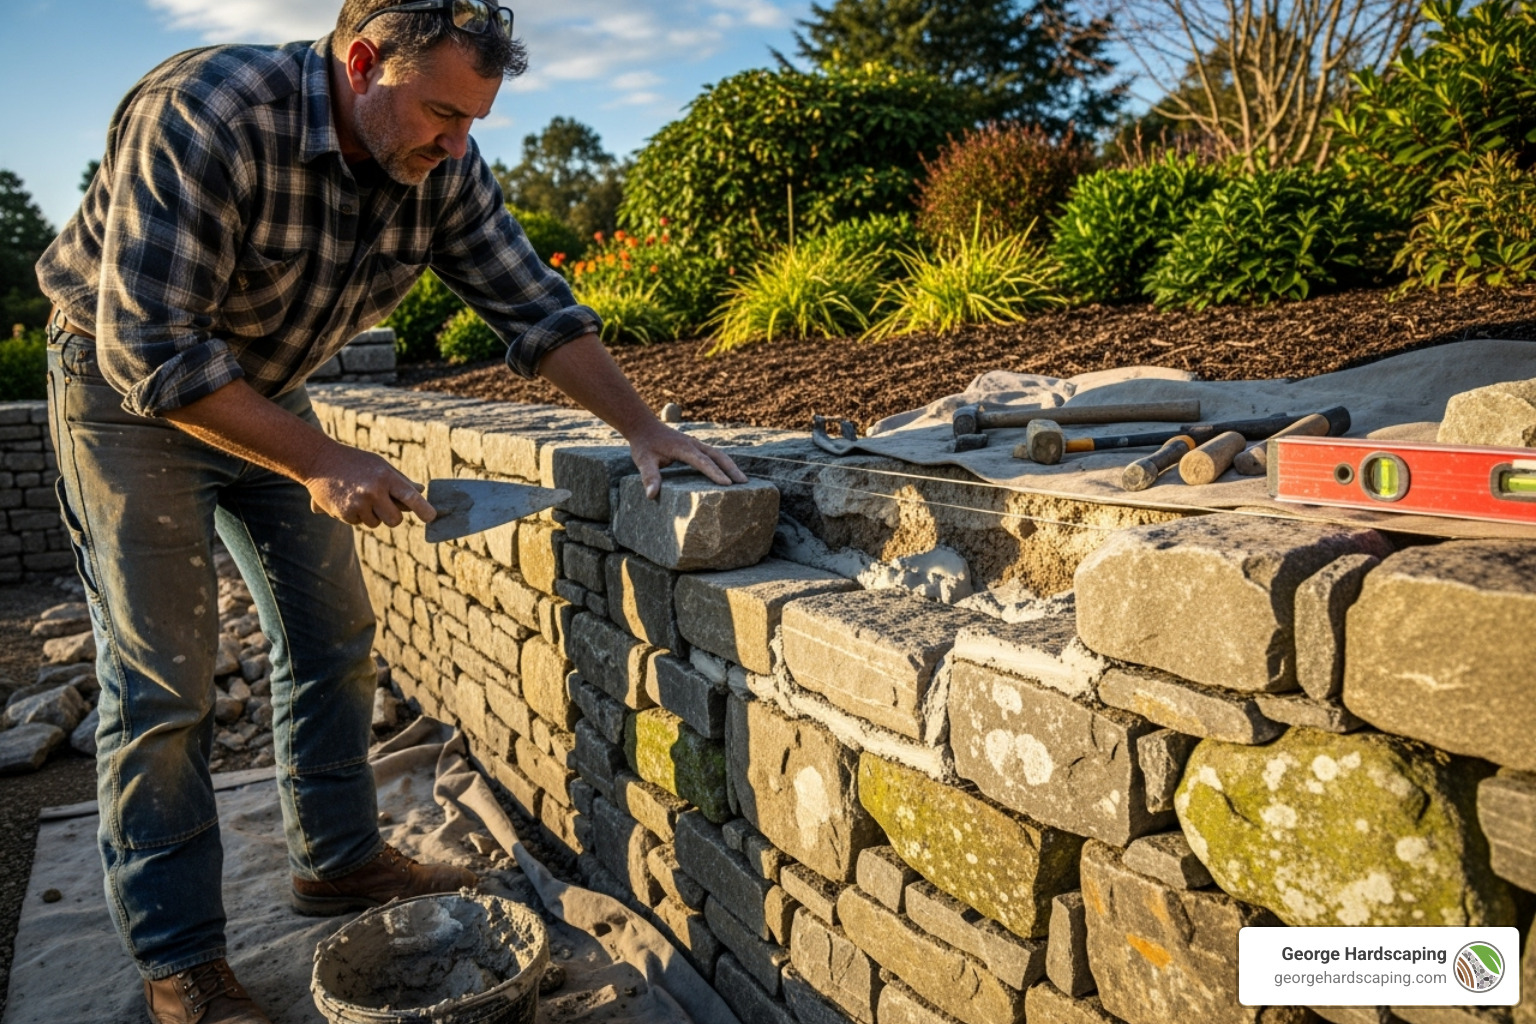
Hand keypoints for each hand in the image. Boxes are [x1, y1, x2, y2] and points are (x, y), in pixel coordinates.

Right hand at [302, 440, 436, 527]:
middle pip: (395, 520)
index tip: (431, 517)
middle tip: (382, 505)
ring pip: (376, 524)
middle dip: (392, 517)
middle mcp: (374, 491)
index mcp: (386, 477)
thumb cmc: (355, 462)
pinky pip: (359, 523)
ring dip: (371, 515)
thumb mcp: (380, 465)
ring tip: (358, 496)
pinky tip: (347, 499)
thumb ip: (400, 480)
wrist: (319, 460)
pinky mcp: (345, 513)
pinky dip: (355, 516)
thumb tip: (421, 490)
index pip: (410, 496)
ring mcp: (359, 503)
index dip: (423, 509)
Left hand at [627, 421, 747, 499]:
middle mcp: (693, 444)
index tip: (727, 483)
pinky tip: (729, 473)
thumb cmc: (644, 445)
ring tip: (743, 480)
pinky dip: (724, 463)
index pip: (703, 462)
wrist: (645, 427)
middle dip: (731, 469)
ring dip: (731, 466)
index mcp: (683, 448)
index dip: (715, 473)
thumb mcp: (643, 461)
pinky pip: (713, 454)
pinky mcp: (696, 446)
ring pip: (718, 454)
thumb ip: (649, 477)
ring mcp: (696, 444)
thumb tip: (651, 495)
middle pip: (718, 456)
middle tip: (744, 482)